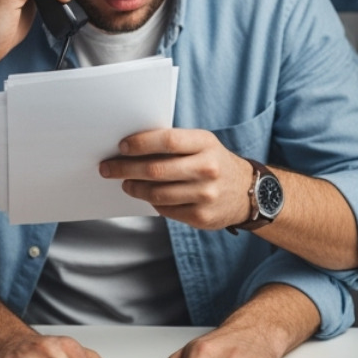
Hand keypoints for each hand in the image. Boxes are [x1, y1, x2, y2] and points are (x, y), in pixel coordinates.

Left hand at [102, 128, 254, 229]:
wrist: (249, 193)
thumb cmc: (215, 163)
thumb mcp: (203, 145)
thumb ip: (173, 144)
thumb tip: (130, 148)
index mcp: (207, 144)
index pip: (167, 141)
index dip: (140, 143)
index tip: (121, 147)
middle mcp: (208, 169)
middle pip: (156, 170)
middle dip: (125, 169)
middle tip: (108, 168)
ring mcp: (206, 195)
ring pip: (156, 193)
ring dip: (134, 188)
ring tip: (126, 183)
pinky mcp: (201, 217)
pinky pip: (165, 209)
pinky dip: (152, 202)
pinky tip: (149, 195)